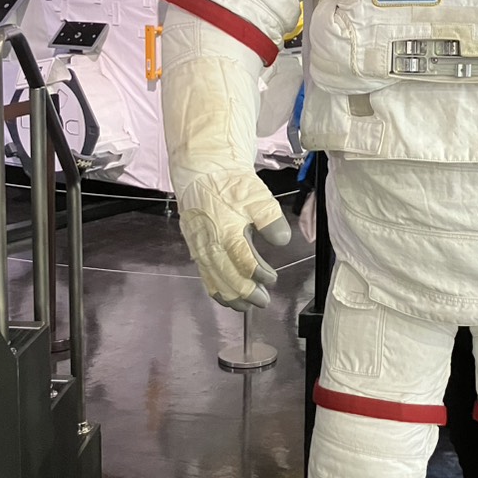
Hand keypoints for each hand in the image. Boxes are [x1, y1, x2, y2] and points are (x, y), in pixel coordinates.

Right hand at [177, 171, 291, 311]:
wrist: (202, 171)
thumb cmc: (231, 183)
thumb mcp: (258, 196)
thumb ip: (271, 220)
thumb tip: (282, 240)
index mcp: (226, 231)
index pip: (243, 262)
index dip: (258, 274)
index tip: (272, 278)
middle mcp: (210, 244)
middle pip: (227, 277)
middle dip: (246, 293)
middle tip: (263, 301)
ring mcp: (200, 247)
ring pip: (214, 280)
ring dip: (231, 296)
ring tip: (247, 306)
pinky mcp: (195, 247)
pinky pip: (204, 275)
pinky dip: (215, 289)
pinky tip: (227, 295)